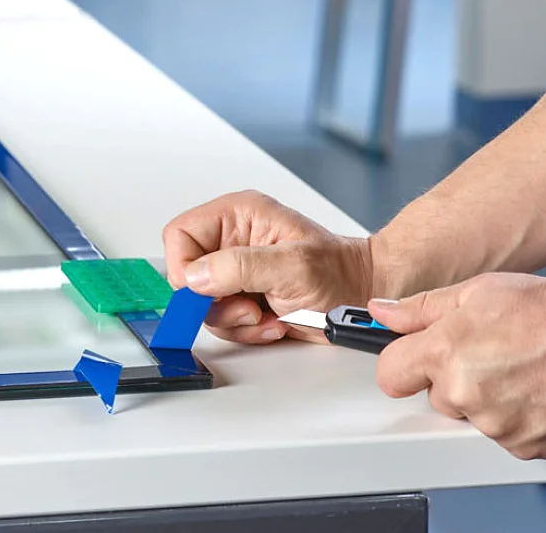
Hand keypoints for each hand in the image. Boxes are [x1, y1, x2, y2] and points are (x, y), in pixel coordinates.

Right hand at [163, 191, 373, 344]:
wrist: (365, 298)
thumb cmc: (341, 272)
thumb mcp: (292, 266)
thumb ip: (240, 266)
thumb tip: (196, 275)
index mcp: (238, 216)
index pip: (180, 234)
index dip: (183, 266)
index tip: (203, 291)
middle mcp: (232, 241)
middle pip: (187, 274)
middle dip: (215, 301)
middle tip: (247, 307)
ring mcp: (237, 271)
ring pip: (202, 303)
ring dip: (234, 320)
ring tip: (266, 314)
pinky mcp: (243, 297)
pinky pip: (222, 320)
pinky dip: (246, 330)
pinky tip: (273, 322)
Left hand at [371, 274, 545, 460]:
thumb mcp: (478, 291)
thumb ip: (422, 307)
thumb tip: (382, 311)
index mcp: (444, 353)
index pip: (391, 373)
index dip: (404, 362)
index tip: (416, 357)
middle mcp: (466, 395)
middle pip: (436, 397)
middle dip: (455, 378)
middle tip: (491, 354)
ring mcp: (498, 428)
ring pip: (475, 418)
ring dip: (490, 400)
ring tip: (524, 369)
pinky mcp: (529, 448)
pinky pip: (509, 437)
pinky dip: (521, 419)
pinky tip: (540, 391)